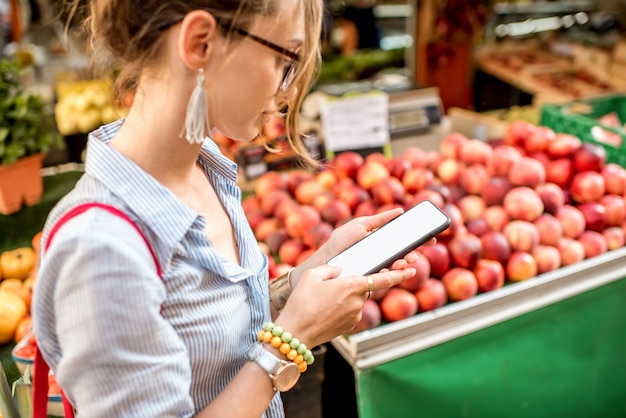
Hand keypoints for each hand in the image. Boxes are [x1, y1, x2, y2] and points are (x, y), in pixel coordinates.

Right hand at [276, 264, 415, 347]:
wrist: (295, 333)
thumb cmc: (301, 302)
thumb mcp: (311, 275)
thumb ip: (330, 268)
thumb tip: (339, 270)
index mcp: (352, 285)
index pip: (384, 279)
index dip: (400, 274)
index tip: (411, 270)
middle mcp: (358, 301)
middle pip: (364, 287)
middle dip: (353, 284)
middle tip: (332, 287)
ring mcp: (355, 316)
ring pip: (356, 300)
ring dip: (345, 297)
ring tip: (322, 300)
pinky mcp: (349, 326)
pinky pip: (349, 311)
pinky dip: (341, 308)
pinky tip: (324, 310)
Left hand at [291, 208, 434, 286]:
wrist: (328, 259)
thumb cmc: (343, 241)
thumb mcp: (361, 225)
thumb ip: (380, 220)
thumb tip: (399, 211)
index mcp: (383, 241)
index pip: (405, 240)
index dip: (419, 239)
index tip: (432, 237)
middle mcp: (383, 255)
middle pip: (404, 254)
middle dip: (413, 253)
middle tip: (417, 252)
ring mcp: (378, 267)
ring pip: (397, 267)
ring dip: (404, 263)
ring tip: (407, 260)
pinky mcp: (372, 278)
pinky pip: (385, 277)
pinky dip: (392, 273)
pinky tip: (395, 269)